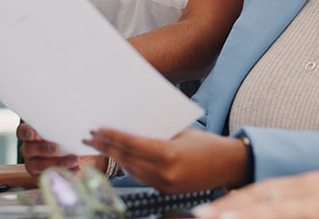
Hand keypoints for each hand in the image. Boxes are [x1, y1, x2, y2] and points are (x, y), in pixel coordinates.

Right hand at [18, 121, 104, 175]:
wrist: (79, 156)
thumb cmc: (70, 137)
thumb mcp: (70, 129)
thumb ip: (69, 124)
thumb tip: (81, 121)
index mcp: (31, 134)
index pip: (23, 132)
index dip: (27, 132)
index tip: (34, 133)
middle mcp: (29, 150)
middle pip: (30, 149)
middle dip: (43, 149)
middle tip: (57, 148)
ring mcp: (33, 164)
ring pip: (39, 165)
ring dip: (57, 162)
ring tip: (74, 159)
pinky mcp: (41, 177)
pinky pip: (49, 177)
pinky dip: (64, 173)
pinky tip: (76, 168)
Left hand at [84, 128, 246, 192]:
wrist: (229, 165)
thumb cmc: (207, 143)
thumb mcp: (181, 132)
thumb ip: (157, 132)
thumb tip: (129, 126)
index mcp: (168, 154)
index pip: (132, 144)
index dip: (112, 136)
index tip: (97, 129)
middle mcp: (164, 173)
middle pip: (127, 158)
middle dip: (107, 147)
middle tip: (89, 136)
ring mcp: (164, 185)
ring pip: (131, 170)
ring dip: (115, 157)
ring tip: (100, 145)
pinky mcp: (166, 191)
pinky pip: (141, 177)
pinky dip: (129, 165)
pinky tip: (120, 156)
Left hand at [191, 163, 318, 218]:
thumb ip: (316, 205)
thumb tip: (300, 211)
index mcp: (310, 184)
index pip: (265, 190)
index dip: (237, 199)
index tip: (214, 207)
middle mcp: (308, 186)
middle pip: (258, 195)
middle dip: (227, 206)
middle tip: (199, 213)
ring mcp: (315, 197)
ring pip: (267, 205)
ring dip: (238, 211)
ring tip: (212, 217)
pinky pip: (289, 214)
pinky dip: (266, 215)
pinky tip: (246, 218)